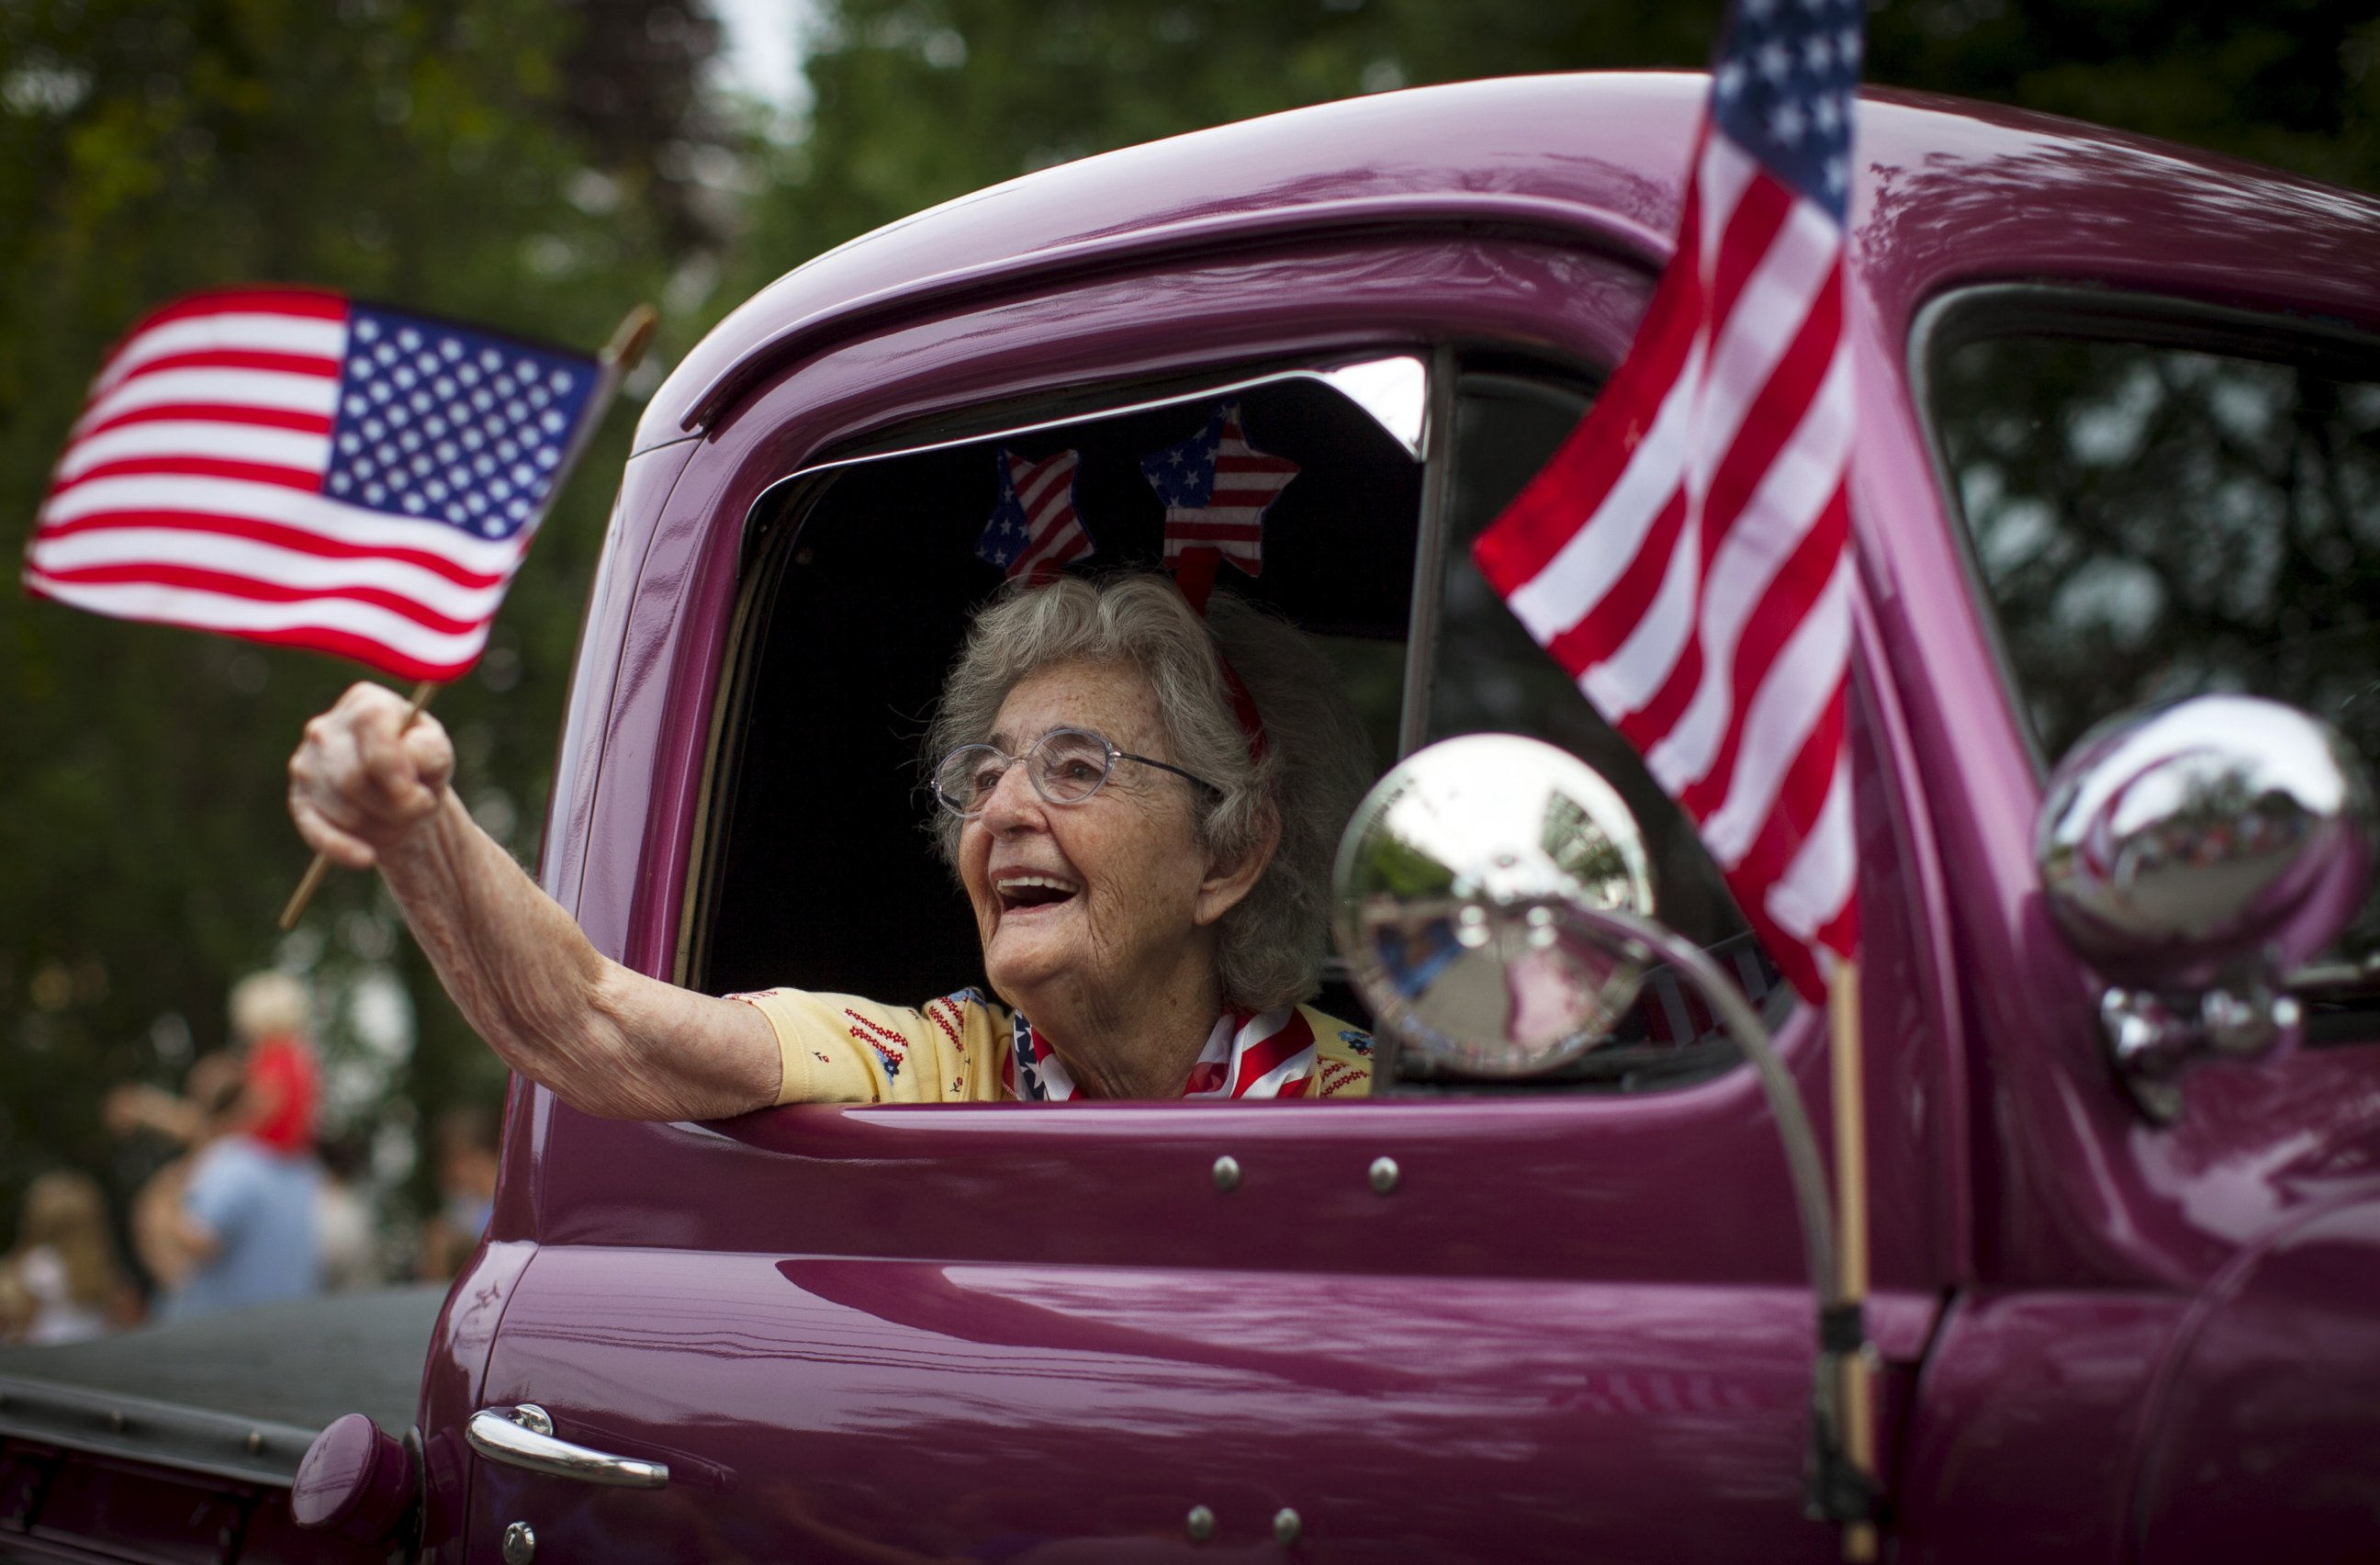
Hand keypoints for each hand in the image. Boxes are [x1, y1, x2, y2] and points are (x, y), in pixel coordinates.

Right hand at [288, 682, 456, 870]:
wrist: (404, 797)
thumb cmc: (421, 767)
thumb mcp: (438, 753)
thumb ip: (429, 750)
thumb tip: (406, 754)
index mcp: (365, 703)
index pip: (371, 734)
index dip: (397, 771)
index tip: (420, 793)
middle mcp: (326, 727)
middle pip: (352, 778)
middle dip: (393, 804)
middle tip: (417, 808)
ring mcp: (306, 764)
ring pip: (341, 807)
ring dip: (380, 824)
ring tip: (399, 817)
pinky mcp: (299, 800)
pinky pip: (315, 830)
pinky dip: (342, 848)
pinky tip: (366, 857)